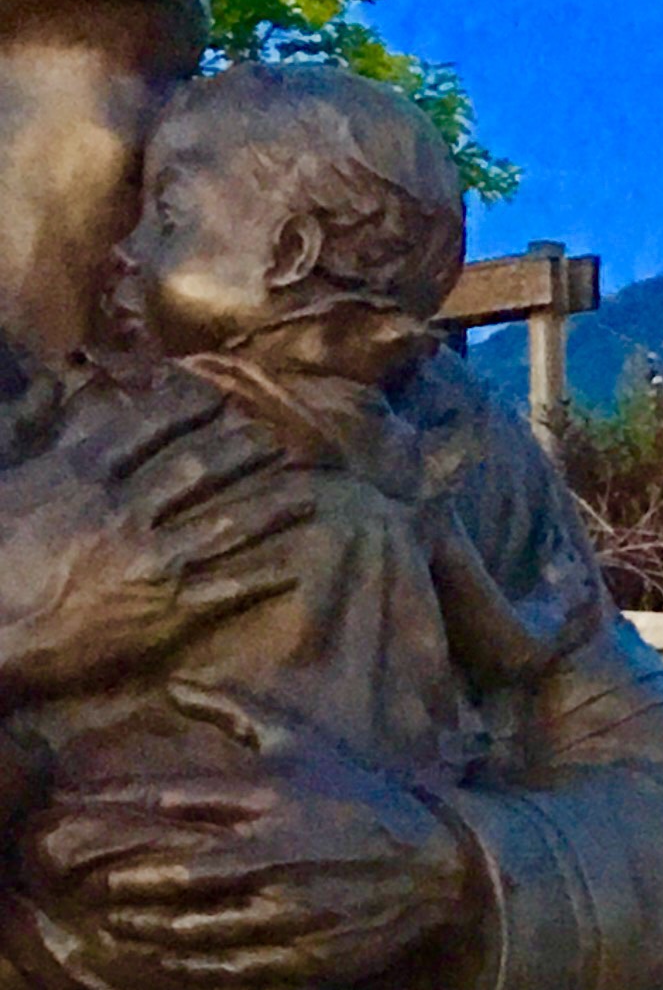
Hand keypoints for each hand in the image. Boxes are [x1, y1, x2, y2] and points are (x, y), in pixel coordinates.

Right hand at [0, 379, 309, 703]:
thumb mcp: (3, 467)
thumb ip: (30, 422)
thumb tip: (50, 380)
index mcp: (82, 469)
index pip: (147, 428)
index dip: (190, 411)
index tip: (221, 398)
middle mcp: (126, 506)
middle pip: (197, 468)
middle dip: (241, 451)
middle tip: (277, 438)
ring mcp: (151, 558)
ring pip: (224, 523)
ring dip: (268, 507)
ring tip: (305, 493)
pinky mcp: (165, 609)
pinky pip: (226, 588)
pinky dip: (262, 576)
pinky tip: (294, 566)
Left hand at [15, 689, 475, 989]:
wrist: (439, 864)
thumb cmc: (363, 797)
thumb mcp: (303, 745)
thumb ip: (235, 713)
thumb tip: (173, 689)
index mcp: (273, 799)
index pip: (189, 806)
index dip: (142, 819)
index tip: (102, 830)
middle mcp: (279, 855)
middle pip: (189, 873)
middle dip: (139, 886)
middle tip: (102, 892)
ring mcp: (295, 908)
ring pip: (210, 925)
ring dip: (163, 932)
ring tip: (128, 932)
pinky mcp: (312, 950)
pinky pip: (246, 965)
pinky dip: (205, 968)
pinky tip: (177, 966)